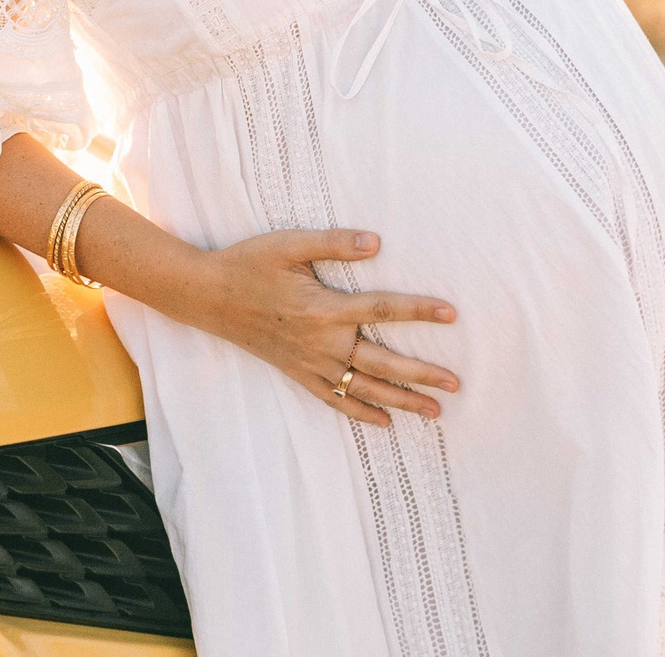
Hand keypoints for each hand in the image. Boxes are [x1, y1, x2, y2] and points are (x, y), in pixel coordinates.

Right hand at [184, 228, 459, 426]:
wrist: (209, 297)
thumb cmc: (249, 264)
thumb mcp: (289, 244)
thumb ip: (334, 243)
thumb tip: (375, 242)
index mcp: (324, 309)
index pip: (383, 310)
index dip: (419, 311)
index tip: (451, 314)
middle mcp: (322, 343)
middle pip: (383, 363)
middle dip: (422, 375)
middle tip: (455, 384)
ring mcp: (310, 364)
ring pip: (364, 389)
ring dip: (402, 402)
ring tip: (435, 413)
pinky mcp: (299, 374)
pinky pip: (335, 400)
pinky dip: (362, 413)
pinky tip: (385, 422)